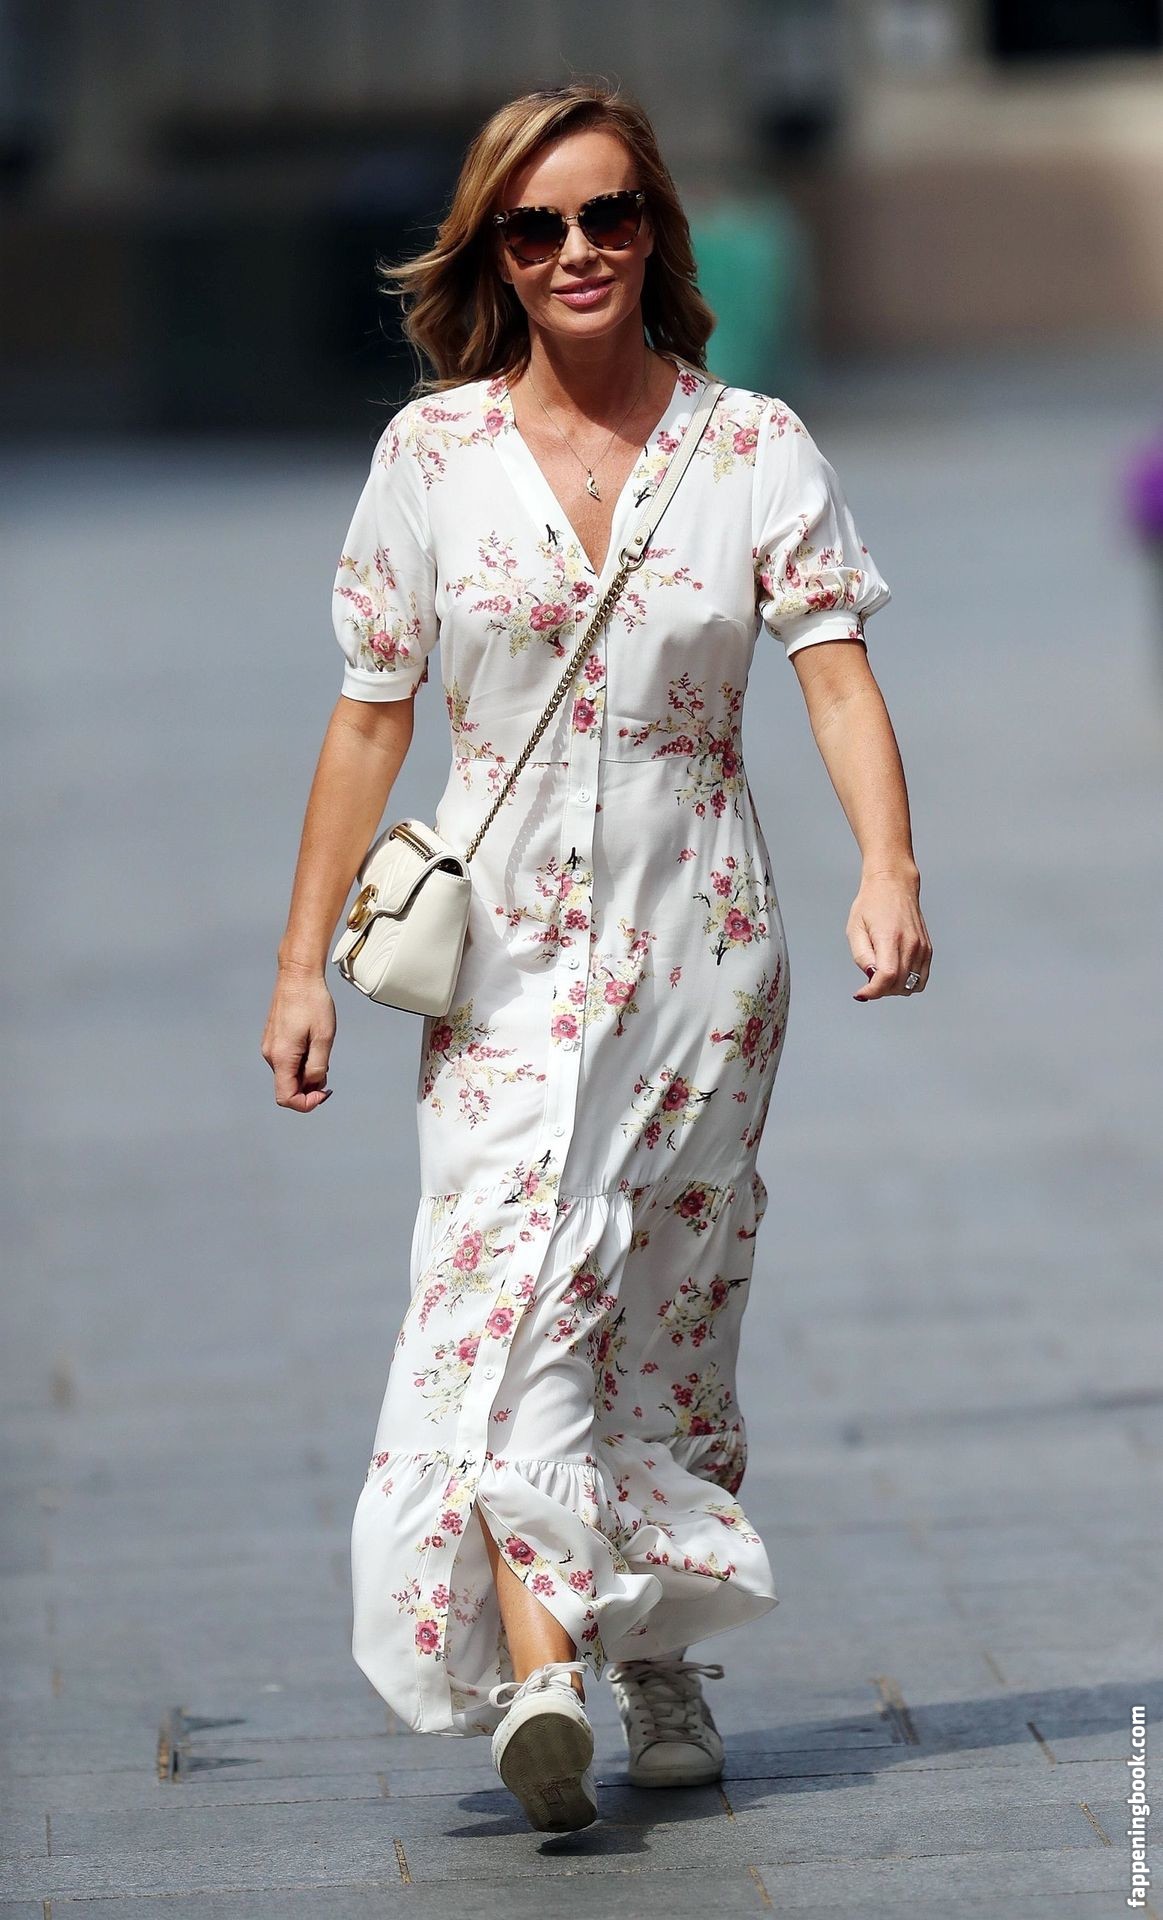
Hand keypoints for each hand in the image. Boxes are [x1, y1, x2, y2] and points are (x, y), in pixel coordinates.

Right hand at [261, 961, 336, 1108]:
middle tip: (328, 1070)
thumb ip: (318, 1067)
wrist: (298, 975)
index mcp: (282, 1057)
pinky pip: (286, 1061)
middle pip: (287, 1087)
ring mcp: (270, 1046)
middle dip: (309, 1087)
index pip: (286, 1098)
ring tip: (321, 1051)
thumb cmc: (312, 1002)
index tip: (324, 1092)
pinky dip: (301, 1062)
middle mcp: (271, 1054)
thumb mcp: (323, 1038)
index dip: (307, 1103)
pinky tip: (313, 1045)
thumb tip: (313, 1086)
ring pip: (288, 1074)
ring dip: (306, 1073)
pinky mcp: (273, 1039)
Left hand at [848, 868, 931, 1001]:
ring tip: (882, 977)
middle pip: (898, 985)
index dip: (873, 991)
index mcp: (890, 937)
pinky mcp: (927, 949)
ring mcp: (922, 948)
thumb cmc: (871, 904)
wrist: (894, 885)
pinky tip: (895, 974)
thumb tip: (871, 977)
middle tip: (868, 983)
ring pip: (911, 986)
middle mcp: (910, 944)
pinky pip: (921, 978)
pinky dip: (907, 983)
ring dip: (894, 989)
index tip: (861, 993)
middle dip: (880, 991)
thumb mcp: (855, 929)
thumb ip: (862, 956)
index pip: (886, 976)